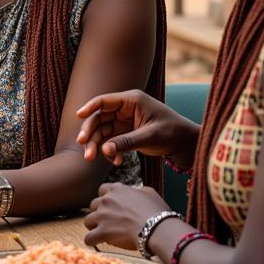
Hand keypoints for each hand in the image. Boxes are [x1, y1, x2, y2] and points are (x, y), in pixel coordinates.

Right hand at [76, 90, 194, 166]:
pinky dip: (110, 152)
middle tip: (84, 148)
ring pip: (102, 132)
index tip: (78, 116)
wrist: (184, 144)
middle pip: (99, 119)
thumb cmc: (172, 133)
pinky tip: (116, 162)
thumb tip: (104, 149)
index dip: (89, 108)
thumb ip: (126, 142)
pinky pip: (110, 142)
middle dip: (90, 134)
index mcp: (131, 101)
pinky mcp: (125, 134)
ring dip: (96, 146)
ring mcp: (123, 122)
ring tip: (91, 159)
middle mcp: (124, 110)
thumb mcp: (150, 136)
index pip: (104, 101)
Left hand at [83, 183, 167, 250]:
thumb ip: (137, 191)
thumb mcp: (149, 193)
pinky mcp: (102, 232)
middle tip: (108, 221)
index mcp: (117, 189)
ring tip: (102, 232)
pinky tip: (97, 242)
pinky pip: (88, 238)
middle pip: (93, 205)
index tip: (111, 206)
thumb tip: (136, 192)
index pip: (102, 189)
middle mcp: (107, 200)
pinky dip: (91, 241)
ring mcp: (103, 216)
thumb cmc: (157, 212)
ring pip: (87, 220)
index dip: (105, 198)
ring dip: (93, 226)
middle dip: (99, 213)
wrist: (156, 228)